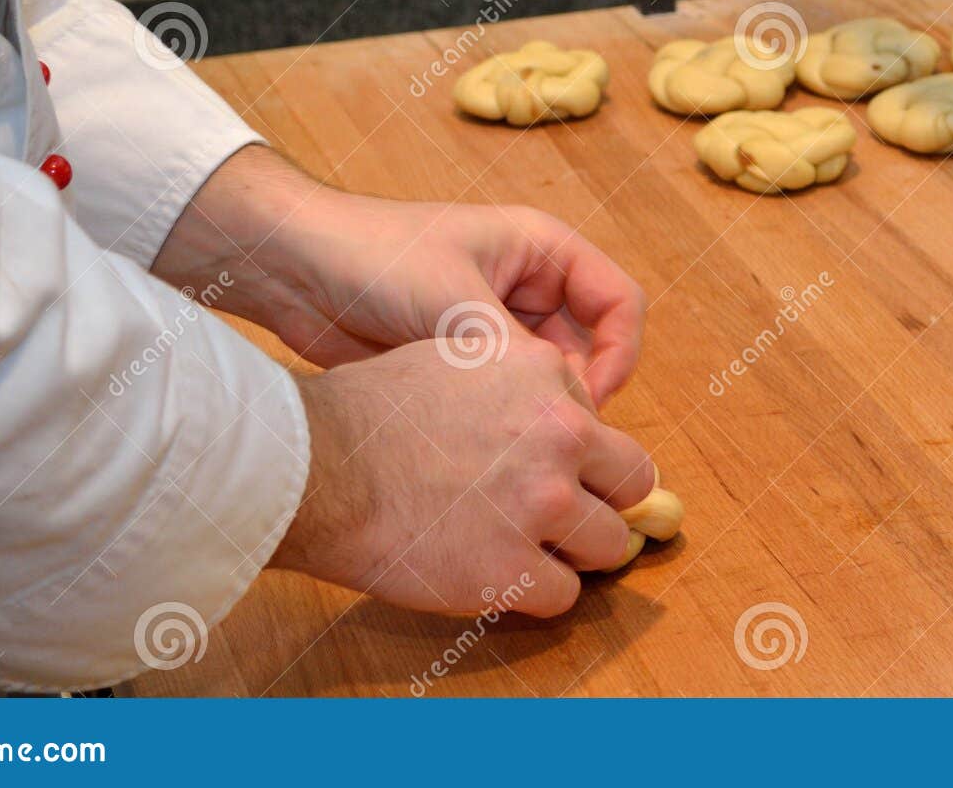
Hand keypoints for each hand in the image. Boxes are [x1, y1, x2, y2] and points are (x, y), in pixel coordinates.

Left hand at [154, 146, 644, 404]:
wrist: (290, 269)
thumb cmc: (372, 256)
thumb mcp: (452, 301)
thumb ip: (514, 357)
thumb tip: (563, 416)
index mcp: (541, 250)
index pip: (620, 303)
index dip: (618, 354)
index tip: (586, 400)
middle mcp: (527, 287)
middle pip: (590, 350)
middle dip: (576, 396)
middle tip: (549, 441)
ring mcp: (495, 328)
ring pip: (548, 384)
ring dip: (538, 415)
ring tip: (511, 448)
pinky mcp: (463, 366)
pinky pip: (506, 401)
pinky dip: (504, 427)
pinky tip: (481, 448)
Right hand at [269, 335, 654, 614]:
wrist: (318, 468)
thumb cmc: (370, 413)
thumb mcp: (457, 357)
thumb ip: (518, 380)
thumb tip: (561, 407)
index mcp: (545, 374)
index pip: (602, 421)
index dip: (576, 451)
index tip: (544, 466)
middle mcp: (558, 434)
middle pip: (634, 480)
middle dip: (604, 499)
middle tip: (563, 514)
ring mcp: (540, 505)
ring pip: (611, 544)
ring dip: (575, 550)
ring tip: (526, 547)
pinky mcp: (514, 570)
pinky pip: (564, 595)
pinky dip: (535, 593)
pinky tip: (495, 575)